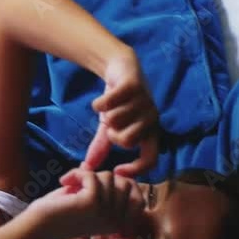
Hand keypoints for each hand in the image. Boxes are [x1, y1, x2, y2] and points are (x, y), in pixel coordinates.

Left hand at [26, 168, 145, 238]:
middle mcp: (116, 222)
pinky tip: (63, 182)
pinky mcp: (92, 204)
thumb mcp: (83, 199)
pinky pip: (91, 176)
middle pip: (124, 183)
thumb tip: (98, 166)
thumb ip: (97, 186)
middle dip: (101, 176)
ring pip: (108, 177)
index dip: (121, 183)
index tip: (95, 182)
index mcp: (118, 225)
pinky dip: (77, 173)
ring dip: (85, 174)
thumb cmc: (56, 214)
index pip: (139, 197)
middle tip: (79, 182)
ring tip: (68, 183)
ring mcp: (106, 214)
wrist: (34, 228)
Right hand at [82, 51, 158, 176]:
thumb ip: (101, 147)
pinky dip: (99, 103)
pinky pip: (108, 103)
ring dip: (106, 114)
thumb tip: (86, 167)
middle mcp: (151, 119)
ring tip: (110, 107)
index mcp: (150, 132)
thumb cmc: (118, 103)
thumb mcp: (109, 127)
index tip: (116, 170)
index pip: (150, 159)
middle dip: (112, 134)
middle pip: (127, 141)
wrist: (121, 69)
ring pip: (115, 120)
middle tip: (110, 125)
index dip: (135, 169)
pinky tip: (100, 100)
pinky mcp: (133, 86)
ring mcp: (144, 102)